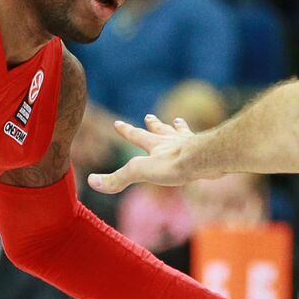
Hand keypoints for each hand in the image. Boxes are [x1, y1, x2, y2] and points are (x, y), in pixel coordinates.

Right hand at [87, 113, 202, 193]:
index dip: (126, 131)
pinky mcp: (206, 151)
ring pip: (182, 133)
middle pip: (160, 130)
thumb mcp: (139, 171)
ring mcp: (190, 144)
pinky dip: (200, 141)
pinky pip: (202, 143)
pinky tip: (205, 141)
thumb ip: (117, 178)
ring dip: (177, 128)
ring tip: (177, 121)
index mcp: (155, 145)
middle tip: (149, 116)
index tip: (117, 123)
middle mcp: (171, 141)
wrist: (205, 159)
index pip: (136, 135)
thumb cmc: (173, 164)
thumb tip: (92, 182)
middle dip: (153, 125)